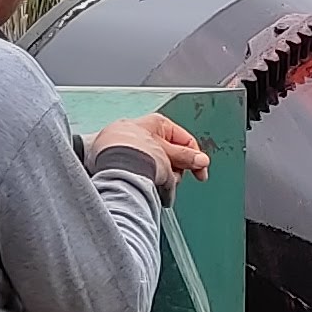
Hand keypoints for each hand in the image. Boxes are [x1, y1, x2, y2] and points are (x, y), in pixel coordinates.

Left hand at [92, 112, 211, 193]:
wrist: (111, 167)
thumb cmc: (135, 154)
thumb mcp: (169, 156)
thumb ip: (187, 158)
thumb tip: (200, 160)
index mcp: (155, 123)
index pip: (184, 140)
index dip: (195, 158)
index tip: (200, 173)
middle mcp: (140, 132)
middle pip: (169, 154)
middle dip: (175, 169)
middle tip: (173, 178)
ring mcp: (128, 147)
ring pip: (155, 165)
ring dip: (162, 177)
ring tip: (157, 183)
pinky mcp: (118, 163)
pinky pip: (139, 173)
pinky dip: (146, 182)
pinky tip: (147, 188)